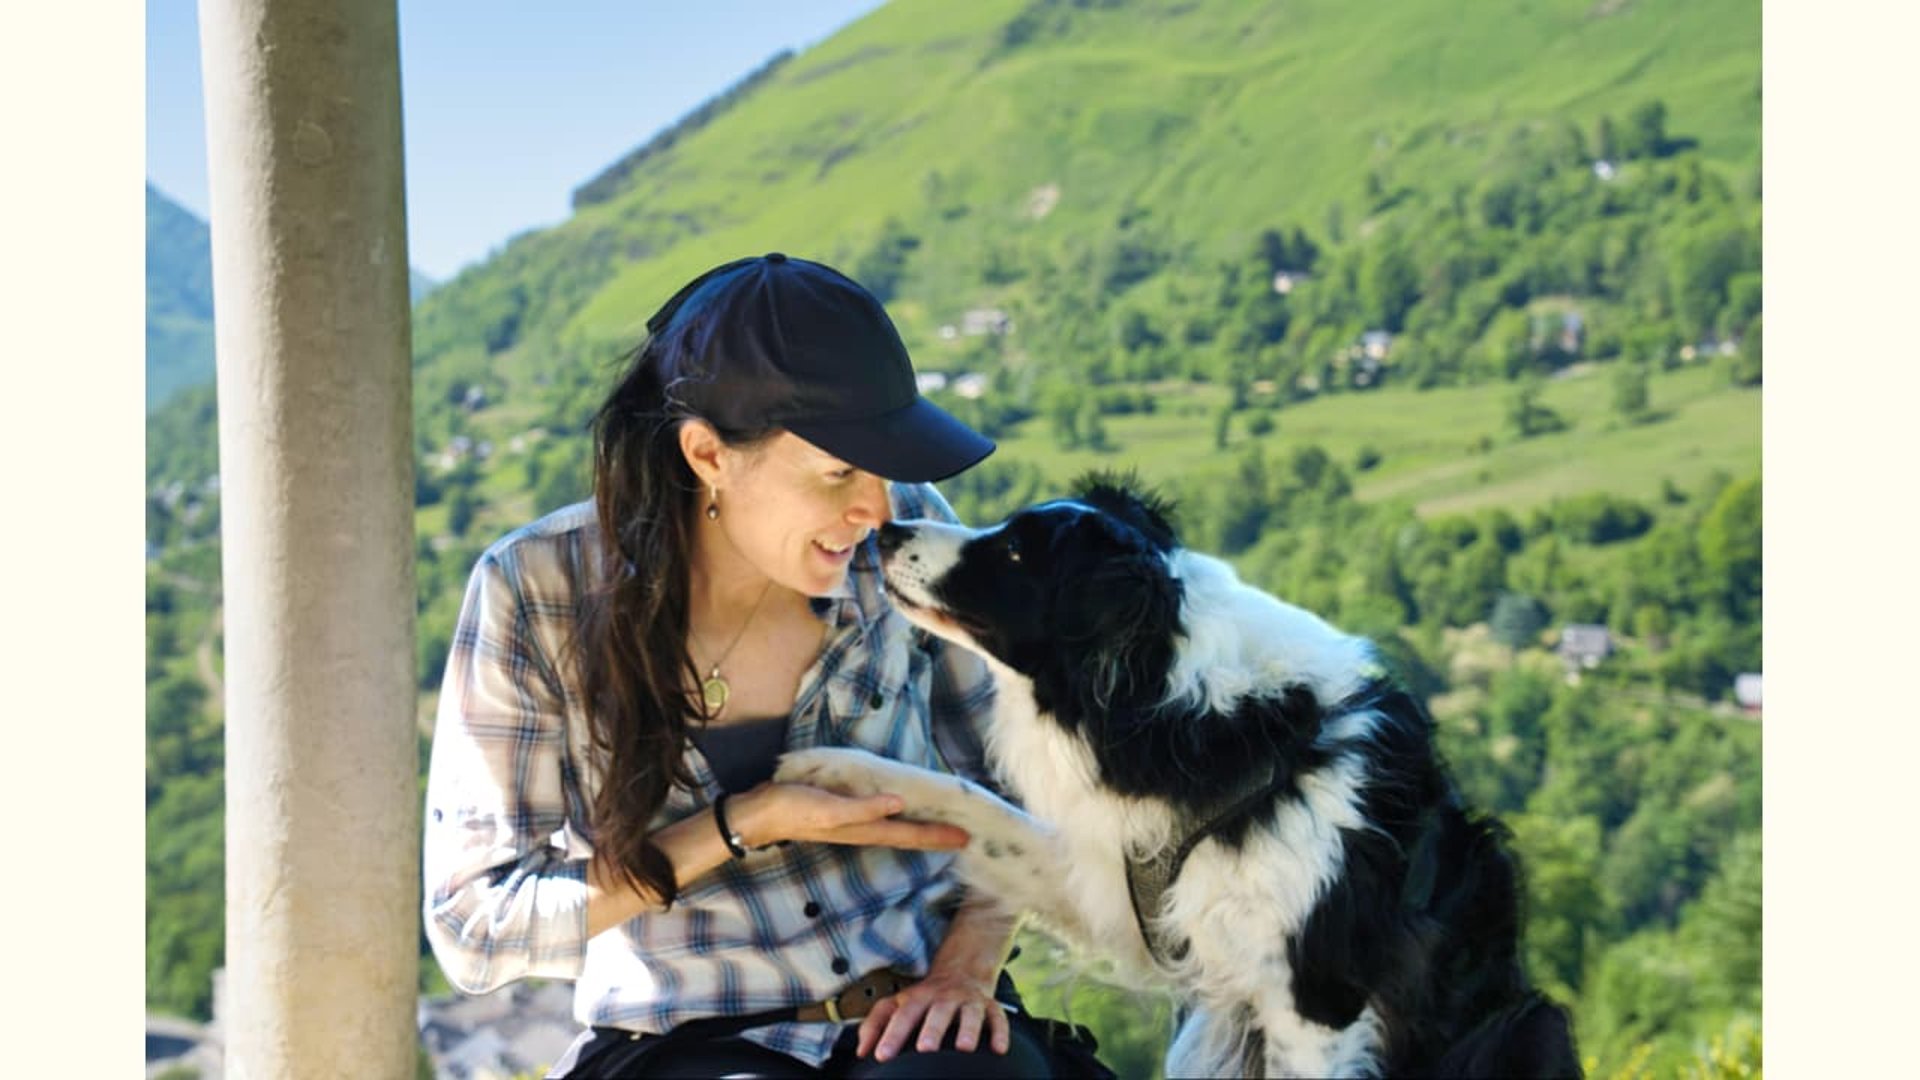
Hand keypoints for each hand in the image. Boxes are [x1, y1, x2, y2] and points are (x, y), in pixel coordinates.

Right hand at [732, 781, 970, 851]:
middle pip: (908, 835)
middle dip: (936, 836)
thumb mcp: (828, 808)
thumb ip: (862, 807)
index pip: (910, 834)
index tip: (967, 838)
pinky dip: (898, 814)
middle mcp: (864, 829)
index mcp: (864, 829)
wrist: (760, 813)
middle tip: (965, 835)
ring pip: (897, 828)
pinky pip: (881, 816)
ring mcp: (853, 823)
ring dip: (920, 828)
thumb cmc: (793, 808)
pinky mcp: (844, 812)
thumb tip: (898, 804)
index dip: (938, 836)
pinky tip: (900, 809)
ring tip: (942, 825)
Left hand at [856, 967, 1009, 1061]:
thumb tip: (862, 1050)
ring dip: (968, 1029)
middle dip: (932, 1030)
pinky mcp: (990, 1007)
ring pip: (970, 1014)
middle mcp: (944, 998)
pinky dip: (1000, 1033)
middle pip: (937, 1012)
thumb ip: (875, 1024)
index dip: (891, 1034)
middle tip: (925, 1048)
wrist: (962, 970)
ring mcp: (968, 1001)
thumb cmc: (925, 997)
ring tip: (964, 1047)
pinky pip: (998, 1018)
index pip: (902, 1015)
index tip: (882, 1055)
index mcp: (918, 998)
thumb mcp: (898, 1003)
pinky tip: (999, 1049)